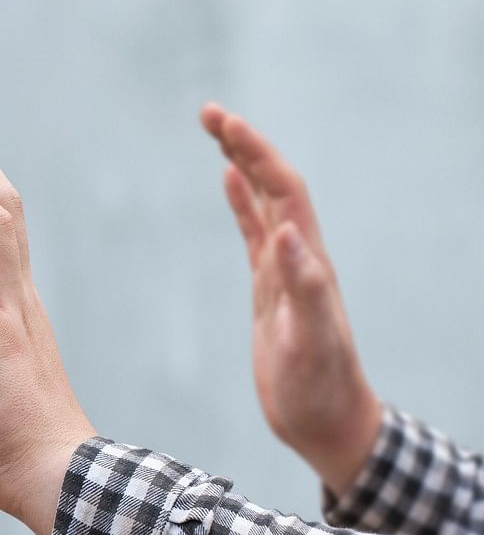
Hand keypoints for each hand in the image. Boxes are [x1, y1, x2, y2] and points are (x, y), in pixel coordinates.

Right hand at [200, 103, 380, 491]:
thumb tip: (286, 230)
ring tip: (216, 131)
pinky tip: (228, 183)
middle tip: (208, 113)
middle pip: (273, 185)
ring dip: (242, 164)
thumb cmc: (319, 388)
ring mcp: (284, 271)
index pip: (283, 192)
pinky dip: (241, 203)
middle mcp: (299, 257)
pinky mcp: (270, 290)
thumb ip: (304, 286)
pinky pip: (254, 234)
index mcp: (308, 262)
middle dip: (244, 145)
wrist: (325, 421)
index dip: (256, 154)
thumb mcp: (311, 341)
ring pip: (263, 202)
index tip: (224, 125)